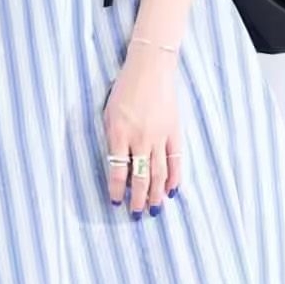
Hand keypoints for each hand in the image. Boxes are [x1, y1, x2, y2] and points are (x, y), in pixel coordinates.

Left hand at [103, 43, 181, 214]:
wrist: (150, 68)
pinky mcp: (174, 131)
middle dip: (138, 199)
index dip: (117, 190)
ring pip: (159, 173)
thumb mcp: (108, 113)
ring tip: (154, 210)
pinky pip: (176, 160)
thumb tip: (119, 166)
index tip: (116, 202)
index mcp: (119, 133)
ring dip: (155, 194)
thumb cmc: (124, 89)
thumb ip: (113, 140)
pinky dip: (174, 177)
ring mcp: (160, 136)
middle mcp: (140, 138)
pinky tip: (171, 191)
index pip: (118, 171)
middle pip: (140, 177)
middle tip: (136, 215)